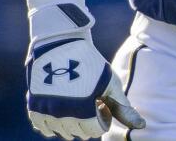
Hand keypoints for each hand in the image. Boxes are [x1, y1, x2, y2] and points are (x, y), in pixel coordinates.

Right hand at [26, 3, 145, 138]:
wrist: (61, 43)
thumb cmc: (91, 63)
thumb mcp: (110, 83)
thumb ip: (123, 108)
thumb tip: (141, 126)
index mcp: (84, 111)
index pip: (95, 131)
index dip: (102, 118)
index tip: (101, 105)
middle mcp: (64, 115)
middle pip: (78, 133)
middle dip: (87, 123)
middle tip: (90, 104)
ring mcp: (47, 111)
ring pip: (61, 132)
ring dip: (70, 124)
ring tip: (76, 106)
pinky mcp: (34, 106)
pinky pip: (42, 128)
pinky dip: (51, 125)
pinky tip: (60, 112)